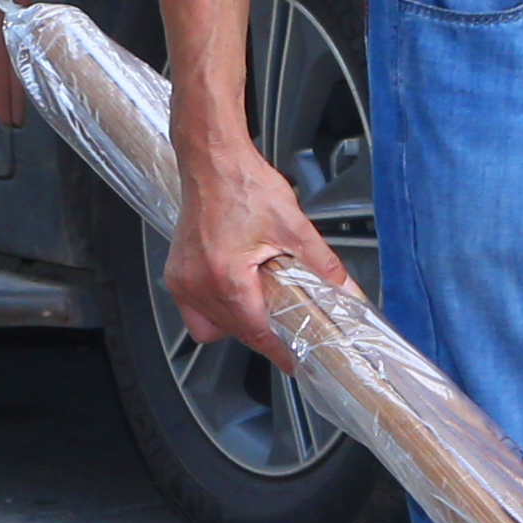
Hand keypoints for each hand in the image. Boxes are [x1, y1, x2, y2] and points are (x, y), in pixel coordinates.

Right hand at [162, 133, 348, 368]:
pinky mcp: (176, 272)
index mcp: (225, 277)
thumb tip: (346, 290)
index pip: (255, 331)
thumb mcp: (294, 227)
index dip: (278, 350)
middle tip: (290, 332)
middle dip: (263, 335)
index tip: (295, 361)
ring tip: (265, 306)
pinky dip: (217, 311)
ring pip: (212, 324)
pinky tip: (238, 297)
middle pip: (235, 331)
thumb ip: (323, 265)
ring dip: (240, 323)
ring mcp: (182, 279)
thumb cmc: (244, 186)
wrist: (213, 161)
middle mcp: (197, 283)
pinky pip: (195, 310)